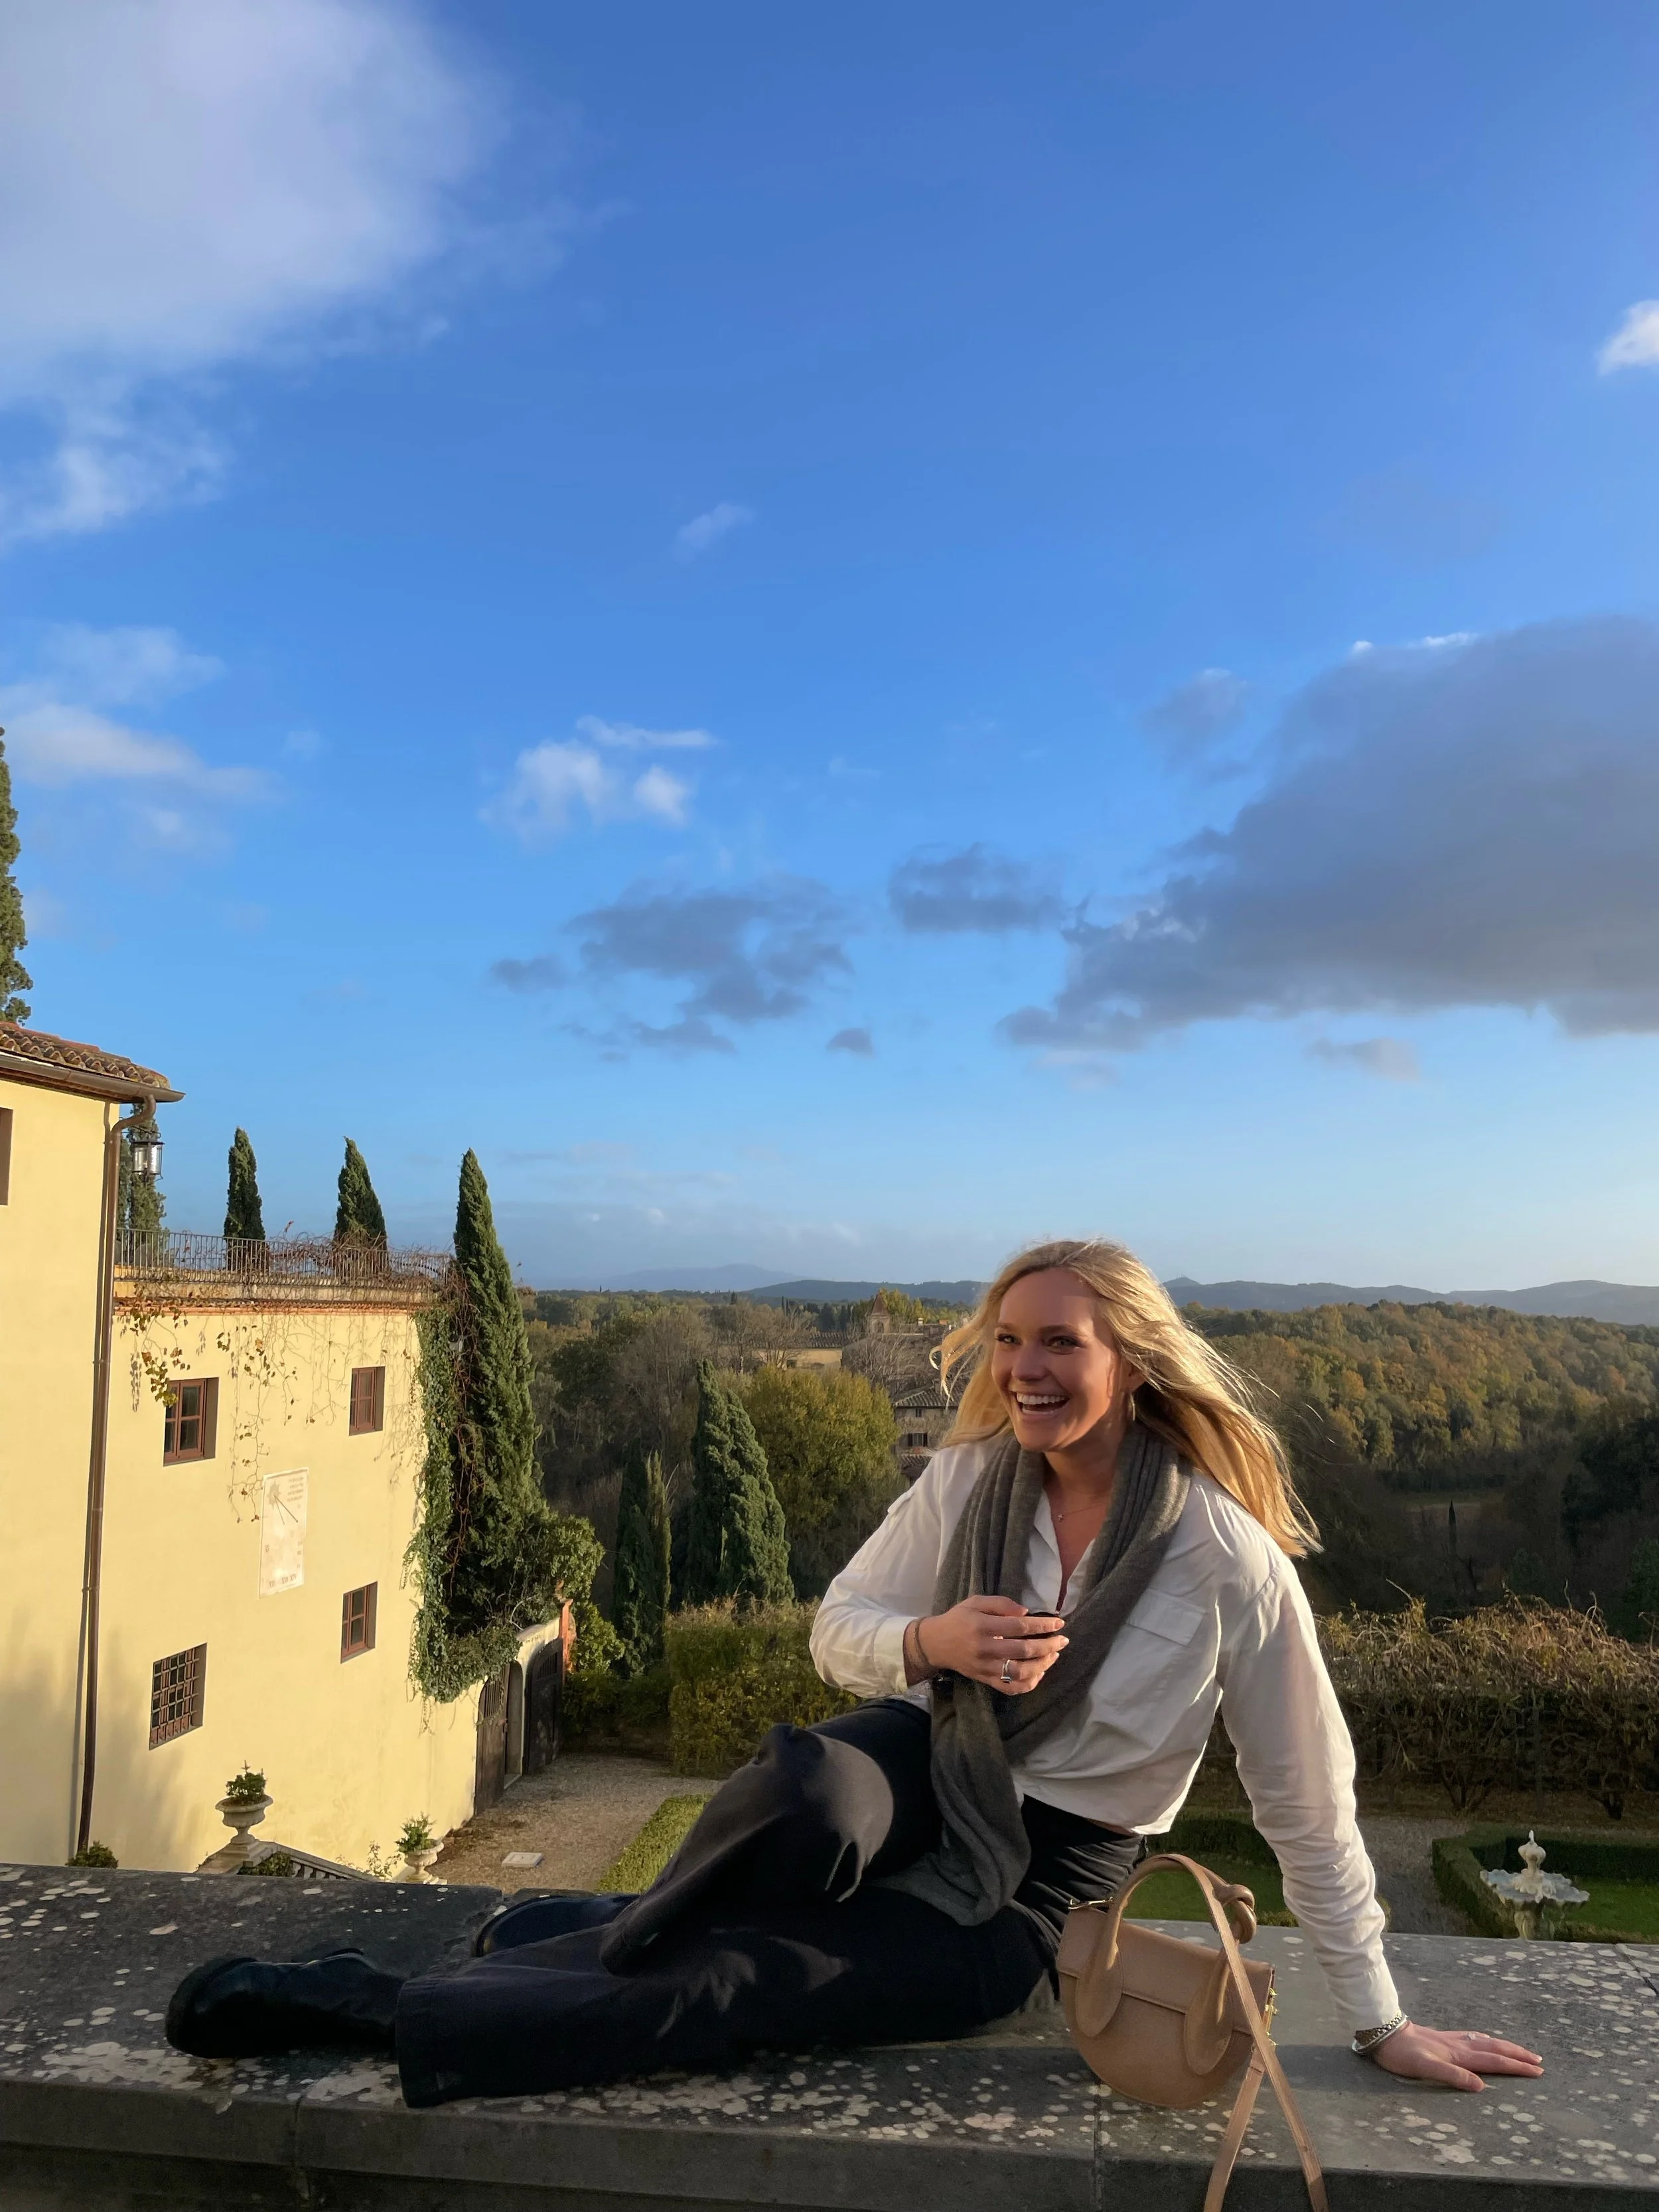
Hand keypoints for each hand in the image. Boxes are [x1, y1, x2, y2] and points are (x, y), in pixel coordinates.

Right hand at [911, 1596, 1067, 1692]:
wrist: (936, 1643)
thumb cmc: (958, 1619)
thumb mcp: (975, 1602)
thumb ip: (1001, 1604)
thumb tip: (1026, 1613)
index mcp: (982, 1626)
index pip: (1019, 1627)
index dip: (1041, 1626)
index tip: (1058, 1623)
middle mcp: (985, 1649)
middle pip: (1024, 1651)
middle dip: (1048, 1646)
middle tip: (1063, 1640)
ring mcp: (985, 1668)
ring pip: (1020, 1672)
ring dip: (1042, 1665)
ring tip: (1053, 1655)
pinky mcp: (985, 1680)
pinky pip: (1010, 1688)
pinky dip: (1028, 1684)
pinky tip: (1039, 1674)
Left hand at [1368, 2022, 1542, 2091]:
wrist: (1384, 2032)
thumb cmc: (1403, 2055)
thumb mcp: (1425, 2068)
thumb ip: (1452, 2076)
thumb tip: (1481, 2087)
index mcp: (1459, 2055)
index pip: (1494, 2061)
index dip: (1516, 2066)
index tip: (1537, 2071)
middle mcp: (1459, 2045)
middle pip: (1495, 2049)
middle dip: (1518, 2055)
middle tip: (1538, 2061)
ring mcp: (1452, 2040)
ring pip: (1486, 2042)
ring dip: (1506, 2047)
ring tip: (1521, 2051)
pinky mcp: (1444, 2037)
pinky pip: (1473, 2038)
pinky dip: (1487, 2040)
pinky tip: (1485, 2040)